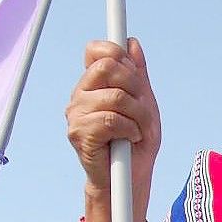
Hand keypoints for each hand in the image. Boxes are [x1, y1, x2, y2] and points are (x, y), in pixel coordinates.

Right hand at [66, 38, 160, 204]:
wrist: (130, 179)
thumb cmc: (137, 143)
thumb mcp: (145, 104)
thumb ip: (138, 75)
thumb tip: (132, 42)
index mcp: (94, 85)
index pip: (96, 51)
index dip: (117, 53)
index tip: (134, 73)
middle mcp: (80, 96)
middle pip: (108, 67)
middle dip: (136, 87)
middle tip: (143, 109)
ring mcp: (76, 114)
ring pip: (116, 97)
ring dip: (139, 116)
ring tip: (139, 130)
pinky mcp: (79, 134)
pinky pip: (112, 119)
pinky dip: (131, 129)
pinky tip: (130, 139)